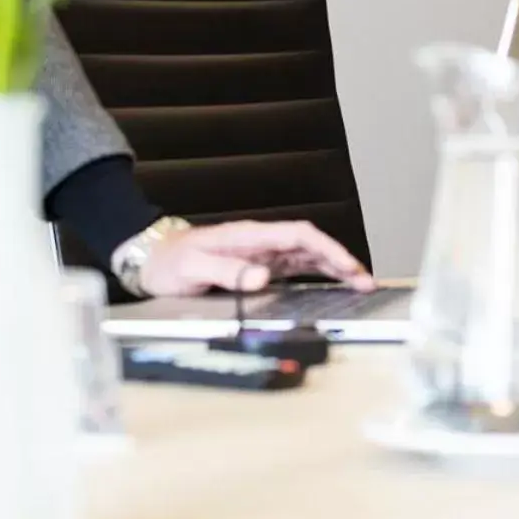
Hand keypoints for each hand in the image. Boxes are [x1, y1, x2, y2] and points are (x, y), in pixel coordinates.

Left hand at [138, 220, 374, 297]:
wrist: (153, 259)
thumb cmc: (171, 261)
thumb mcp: (193, 268)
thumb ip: (226, 272)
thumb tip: (261, 278)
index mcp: (250, 236)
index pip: (298, 235)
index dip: (327, 248)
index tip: (347, 265)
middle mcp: (261, 242)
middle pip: (311, 244)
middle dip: (341, 260)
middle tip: (365, 281)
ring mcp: (262, 253)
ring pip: (308, 255)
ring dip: (335, 267)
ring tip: (360, 284)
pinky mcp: (260, 265)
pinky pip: (296, 266)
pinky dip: (319, 272)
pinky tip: (334, 283)